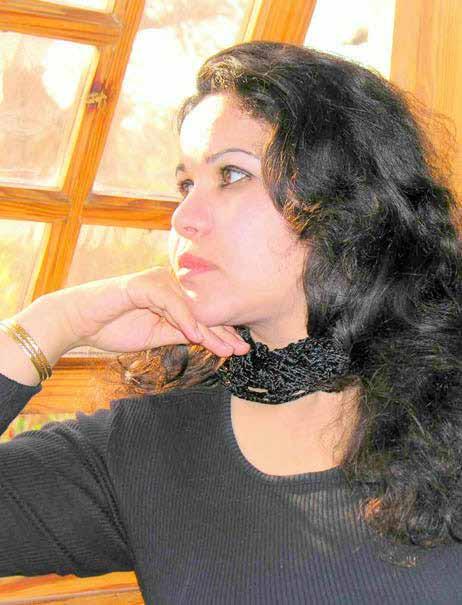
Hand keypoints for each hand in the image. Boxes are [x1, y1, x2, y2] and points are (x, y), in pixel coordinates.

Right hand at [50, 266, 249, 357]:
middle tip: (242, 350)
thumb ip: (181, 332)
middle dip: (223, 332)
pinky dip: (184, 319)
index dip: (221, 332)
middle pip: (202, 310)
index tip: (238, 350)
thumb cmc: (114, 327)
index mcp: (172, 296)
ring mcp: (157, 282)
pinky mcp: (144, 284)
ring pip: (190, 307)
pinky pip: (170, 302)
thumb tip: (208, 338)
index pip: (202, 315)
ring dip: (208, 329)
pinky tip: (196, 336)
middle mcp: (168, 285)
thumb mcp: (157, 336)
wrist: (80, 323)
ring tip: (226, 348)